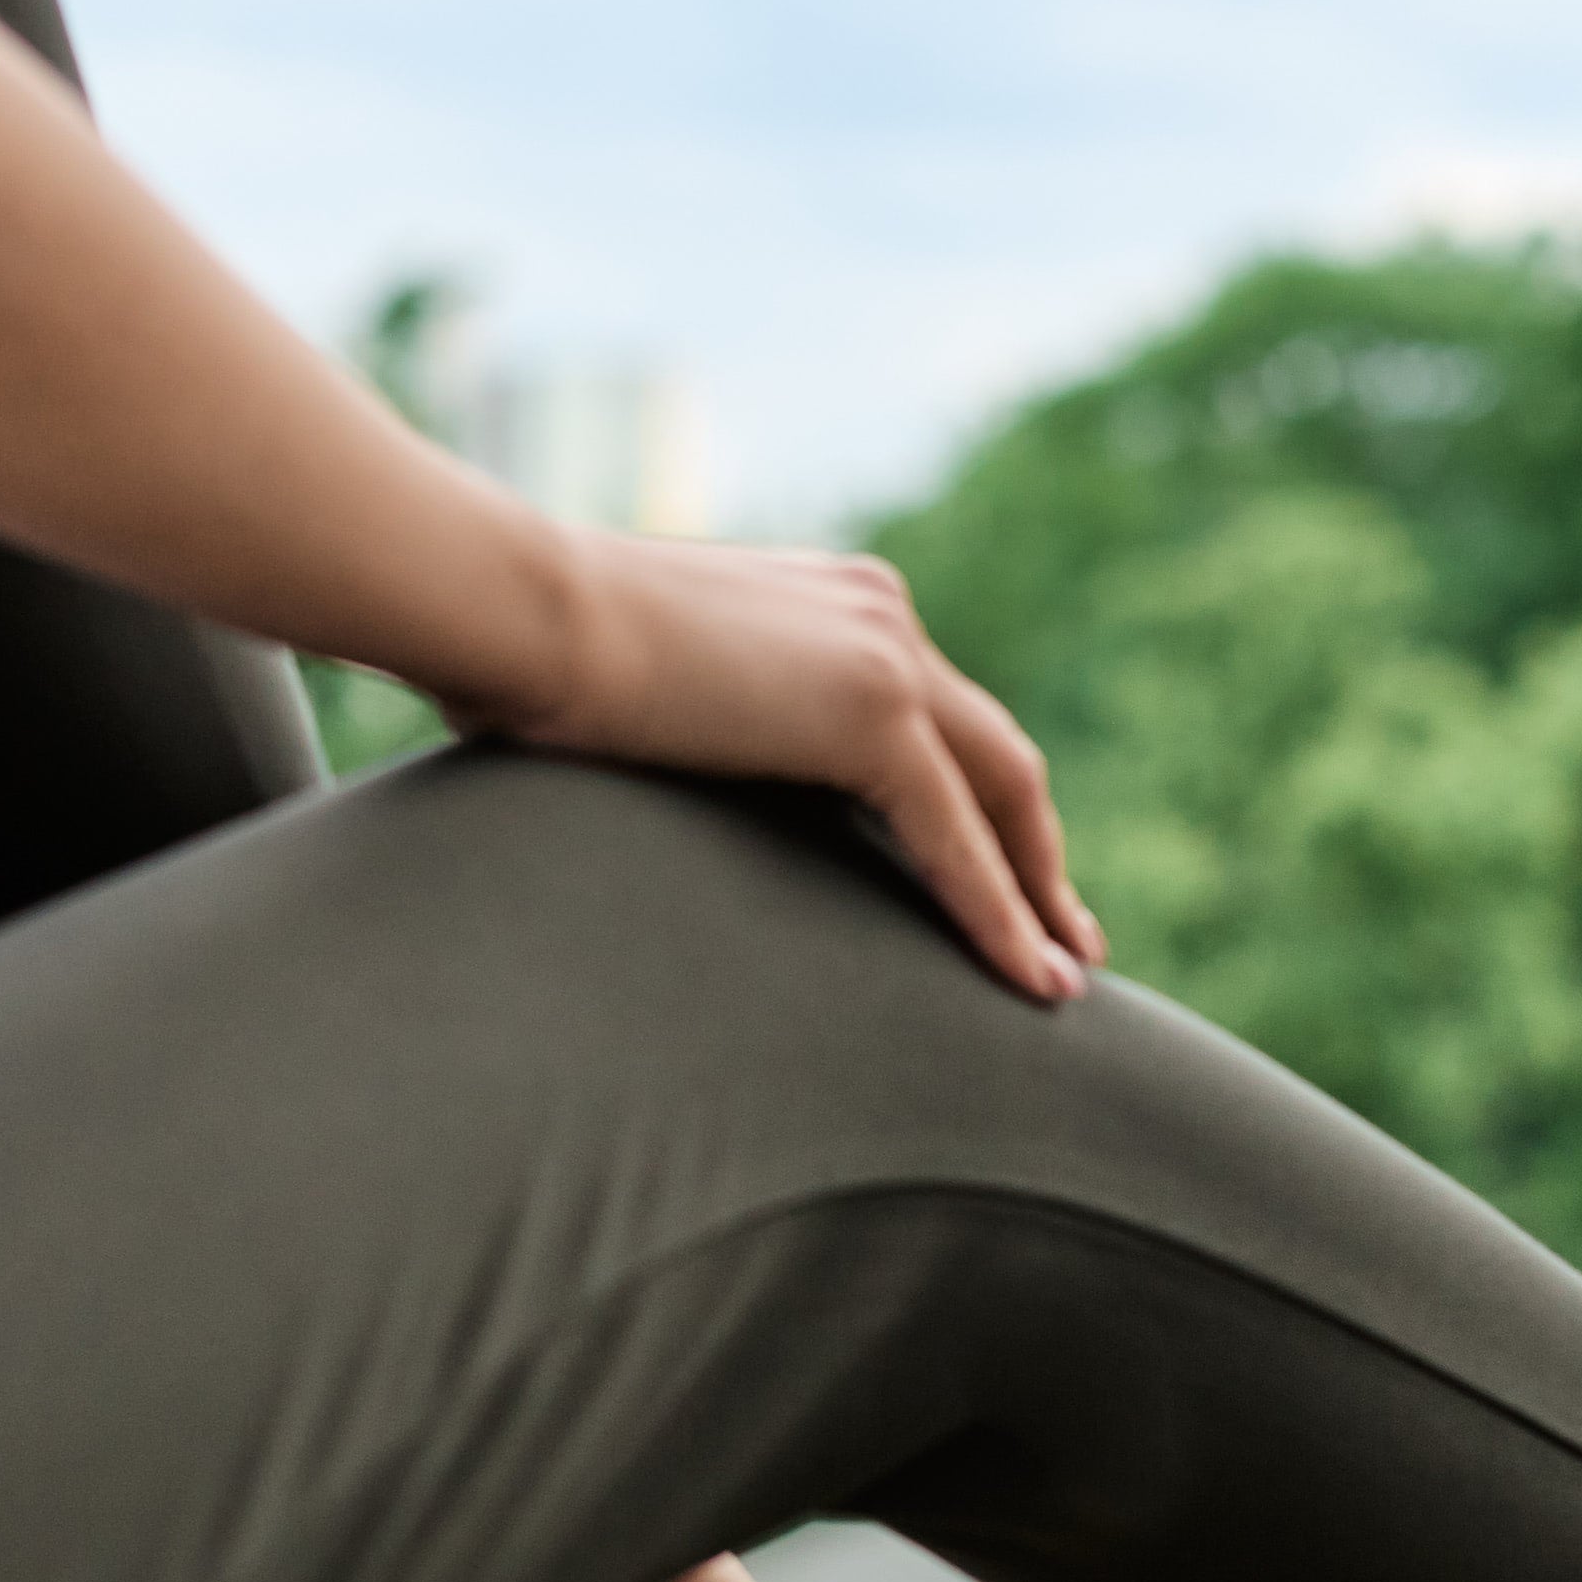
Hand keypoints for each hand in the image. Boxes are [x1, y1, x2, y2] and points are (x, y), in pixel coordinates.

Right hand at [456, 532, 1108, 1003]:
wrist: (514, 609)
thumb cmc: (528, 655)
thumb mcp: (650, 688)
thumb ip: (706, 725)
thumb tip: (672, 776)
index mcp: (834, 602)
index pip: (937, 717)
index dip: (976, 803)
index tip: (1001, 873)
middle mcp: (879, 613)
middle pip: (995, 754)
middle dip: (1037, 854)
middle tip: (1067, 937)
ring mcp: (884, 655)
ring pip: (1001, 794)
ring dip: (1037, 892)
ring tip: (1061, 978)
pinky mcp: (871, 713)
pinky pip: (957, 836)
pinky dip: (1000, 911)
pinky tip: (1028, 979)